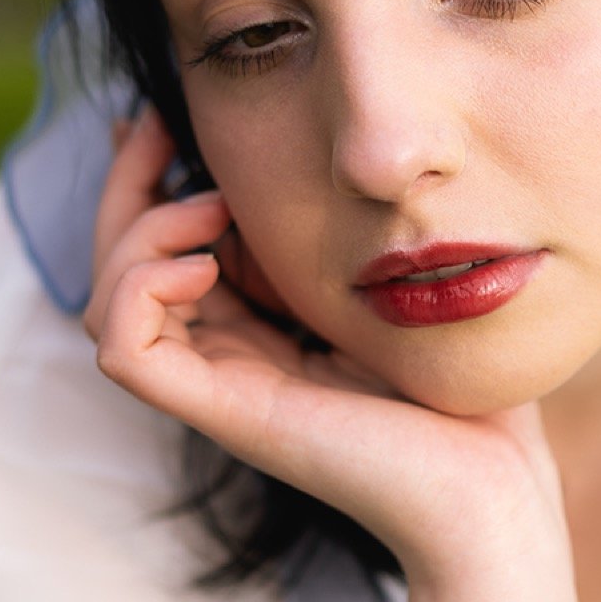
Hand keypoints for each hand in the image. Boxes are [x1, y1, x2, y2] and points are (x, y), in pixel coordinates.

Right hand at [84, 109, 569, 586]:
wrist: (495, 487)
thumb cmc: (464, 393)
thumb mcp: (391, 282)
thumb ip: (342, 229)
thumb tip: (322, 158)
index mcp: (257, 329)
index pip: (160, 250)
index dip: (147, 178)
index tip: (162, 114)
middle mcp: (225, 356)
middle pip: (116, 267)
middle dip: (126, 186)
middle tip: (153, 125)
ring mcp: (220, 387)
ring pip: (106, 303)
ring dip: (135, 235)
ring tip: (210, 211)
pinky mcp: (227, 413)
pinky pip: (124, 350)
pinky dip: (138, 290)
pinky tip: (205, 261)